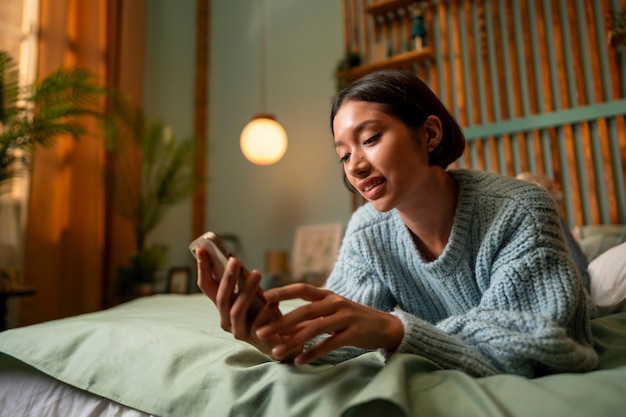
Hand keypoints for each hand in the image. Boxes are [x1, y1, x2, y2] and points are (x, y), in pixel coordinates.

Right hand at [195, 247, 286, 358]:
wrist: (280, 340)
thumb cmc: (264, 313)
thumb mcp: (251, 295)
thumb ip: (242, 283)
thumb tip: (235, 261)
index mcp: (222, 306)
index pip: (206, 286)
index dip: (202, 268)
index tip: (201, 249)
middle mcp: (225, 319)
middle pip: (221, 298)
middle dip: (227, 278)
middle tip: (235, 260)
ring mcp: (238, 330)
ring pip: (236, 310)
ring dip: (246, 291)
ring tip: (257, 274)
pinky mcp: (254, 339)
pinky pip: (258, 323)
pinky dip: (266, 309)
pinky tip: (274, 300)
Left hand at [256, 283, 403, 364]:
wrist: (385, 326)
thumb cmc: (352, 319)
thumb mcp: (330, 315)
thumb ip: (308, 320)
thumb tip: (281, 329)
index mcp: (328, 295)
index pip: (302, 288)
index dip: (283, 291)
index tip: (264, 296)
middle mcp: (335, 302)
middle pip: (304, 311)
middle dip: (281, 322)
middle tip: (261, 332)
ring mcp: (345, 317)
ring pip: (315, 328)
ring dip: (293, 341)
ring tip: (277, 352)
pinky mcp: (353, 333)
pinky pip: (330, 343)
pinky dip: (313, 352)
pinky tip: (300, 361)